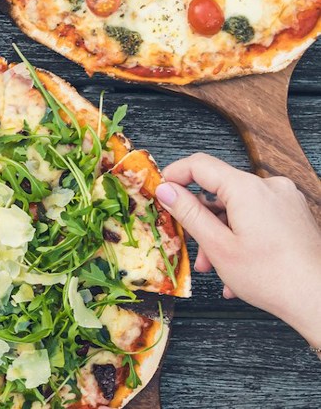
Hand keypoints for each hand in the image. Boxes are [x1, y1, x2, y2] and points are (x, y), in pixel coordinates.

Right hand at [155, 153, 320, 347]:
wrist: (318, 300)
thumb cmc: (271, 277)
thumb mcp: (218, 245)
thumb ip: (189, 213)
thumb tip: (166, 190)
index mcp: (248, 188)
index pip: (200, 165)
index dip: (174, 175)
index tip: (160, 192)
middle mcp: (269, 187)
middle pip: (220, 192)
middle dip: (201, 220)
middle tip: (189, 246)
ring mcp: (286, 201)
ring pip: (238, 208)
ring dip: (221, 234)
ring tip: (215, 266)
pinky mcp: (295, 215)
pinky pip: (258, 218)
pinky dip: (242, 237)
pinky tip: (237, 267)